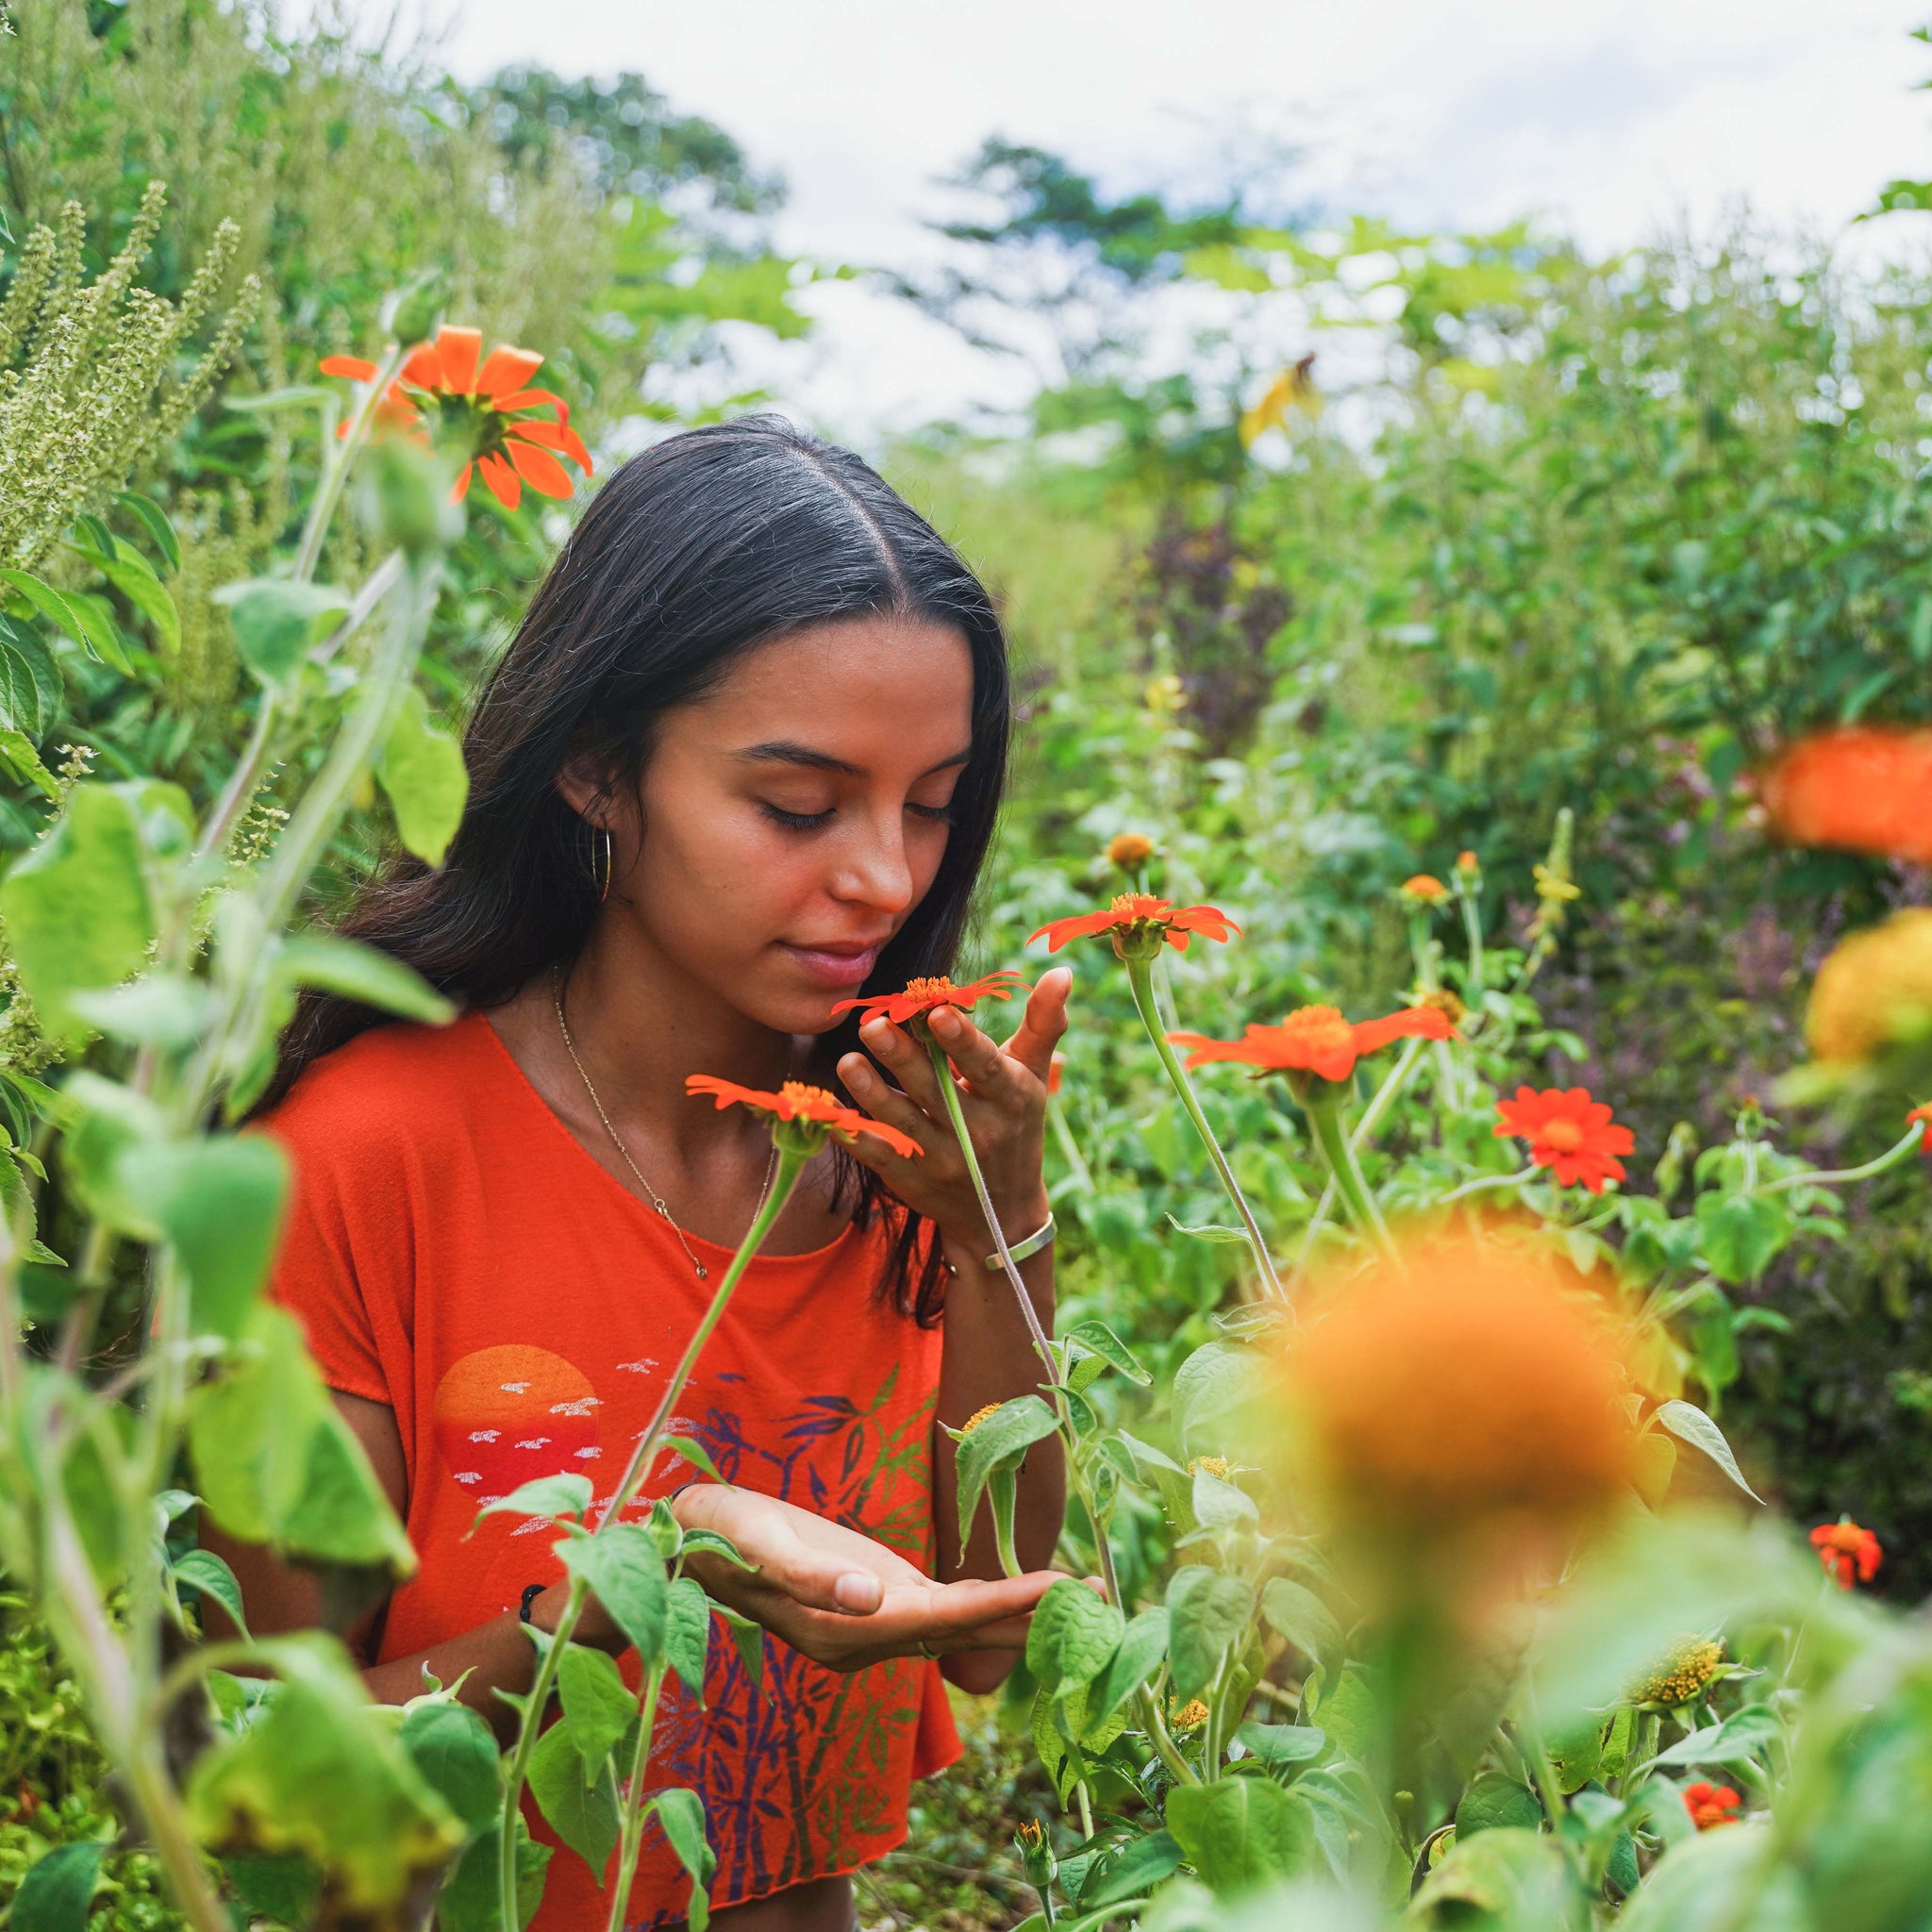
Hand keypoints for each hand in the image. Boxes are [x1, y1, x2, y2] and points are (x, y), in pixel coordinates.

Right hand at [668, 1485, 1062, 1671]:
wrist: (693, 1538)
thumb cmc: (724, 1534)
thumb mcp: (759, 1543)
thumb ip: (810, 1575)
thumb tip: (871, 1599)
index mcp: (846, 1630)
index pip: (941, 1620)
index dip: (1000, 1606)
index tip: (1057, 1589)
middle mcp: (868, 1637)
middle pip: (963, 1632)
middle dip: (1031, 1616)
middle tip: (1103, 1595)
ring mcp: (875, 1622)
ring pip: (960, 1625)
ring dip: (1019, 1612)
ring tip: (1083, 1594)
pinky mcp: (877, 1599)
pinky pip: (944, 1610)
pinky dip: (988, 1603)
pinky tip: (1026, 1595)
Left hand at [835, 967, 1070, 1249]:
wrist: (1002, 1214)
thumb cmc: (1016, 1124)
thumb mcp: (1033, 1077)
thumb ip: (1042, 1024)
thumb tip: (1062, 971)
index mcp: (1011, 1099)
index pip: (987, 1067)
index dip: (962, 1042)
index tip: (937, 1011)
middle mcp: (978, 1132)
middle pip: (936, 1091)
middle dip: (903, 1059)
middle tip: (872, 1026)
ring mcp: (942, 1160)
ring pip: (903, 1123)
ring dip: (872, 1093)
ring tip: (848, 1062)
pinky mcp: (910, 1179)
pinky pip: (879, 1156)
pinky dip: (855, 1136)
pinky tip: (830, 1112)